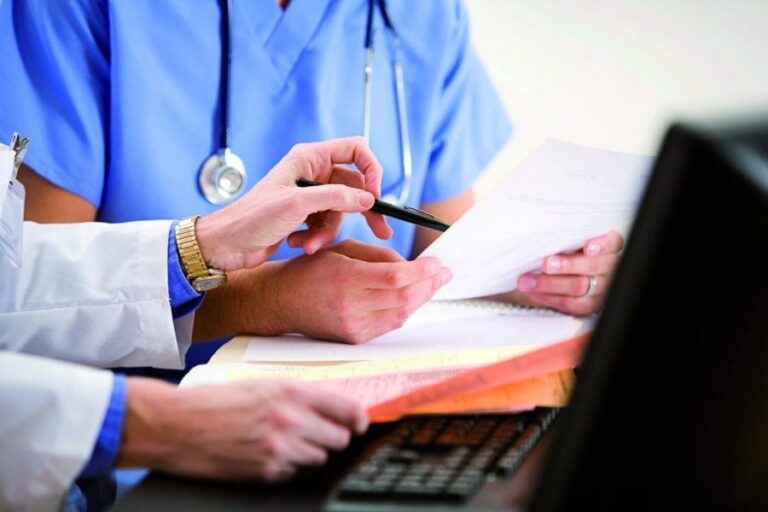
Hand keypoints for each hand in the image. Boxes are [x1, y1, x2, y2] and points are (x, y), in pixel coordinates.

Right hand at [117, 377, 367, 480]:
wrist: (178, 425)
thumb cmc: (215, 401)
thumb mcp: (261, 385)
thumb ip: (298, 395)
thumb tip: (330, 407)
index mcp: (291, 392)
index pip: (347, 408)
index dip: (357, 418)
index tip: (358, 423)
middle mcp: (290, 419)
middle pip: (338, 438)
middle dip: (330, 436)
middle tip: (315, 432)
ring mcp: (280, 448)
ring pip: (318, 458)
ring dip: (308, 452)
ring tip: (282, 441)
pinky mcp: (267, 471)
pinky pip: (293, 473)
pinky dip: (286, 466)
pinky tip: (265, 453)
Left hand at [196, 137, 392, 271]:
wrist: (227, 246)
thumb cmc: (252, 218)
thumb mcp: (297, 204)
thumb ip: (336, 197)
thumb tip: (368, 198)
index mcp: (309, 158)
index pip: (355, 150)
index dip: (371, 169)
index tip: (375, 194)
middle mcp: (312, 173)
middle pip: (355, 185)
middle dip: (363, 210)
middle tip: (381, 230)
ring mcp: (309, 196)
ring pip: (341, 211)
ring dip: (328, 231)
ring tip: (309, 243)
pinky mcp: (305, 217)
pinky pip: (327, 225)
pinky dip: (317, 238)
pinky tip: (299, 244)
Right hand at [257, 240, 451, 343]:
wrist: (281, 302)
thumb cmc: (310, 269)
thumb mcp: (342, 249)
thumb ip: (378, 256)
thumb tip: (411, 266)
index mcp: (345, 277)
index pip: (395, 277)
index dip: (421, 271)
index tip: (437, 263)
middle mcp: (349, 305)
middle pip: (403, 297)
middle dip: (429, 284)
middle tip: (444, 273)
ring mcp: (352, 326)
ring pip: (401, 314)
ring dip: (422, 298)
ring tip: (434, 284)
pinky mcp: (354, 339)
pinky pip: (390, 325)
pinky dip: (405, 310)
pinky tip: (412, 298)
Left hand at [511, 231, 623, 315]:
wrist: (550, 271)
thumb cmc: (561, 249)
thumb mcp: (565, 240)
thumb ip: (564, 238)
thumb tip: (544, 232)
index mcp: (608, 245)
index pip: (612, 243)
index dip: (602, 245)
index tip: (588, 248)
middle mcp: (610, 267)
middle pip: (593, 266)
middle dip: (568, 265)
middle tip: (546, 264)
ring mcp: (602, 288)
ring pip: (578, 286)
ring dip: (549, 283)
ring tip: (527, 281)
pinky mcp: (589, 305)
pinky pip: (571, 304)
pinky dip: (550, 297)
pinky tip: (533, 293)